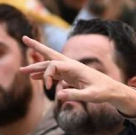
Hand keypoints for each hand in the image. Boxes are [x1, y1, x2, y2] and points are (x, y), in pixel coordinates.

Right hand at [19, 36, 135, 115]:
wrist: (113, 91)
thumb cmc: (103, 92)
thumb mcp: (91, 96)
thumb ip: (75, 95)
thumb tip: (58, 96)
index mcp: (75, 67)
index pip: (53, 65)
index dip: (47, 75)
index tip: (49, 88)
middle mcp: (71, 65)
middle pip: (51, 54)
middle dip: (37, 47)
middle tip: (23, 38)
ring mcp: (70, 70)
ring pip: (50, 65)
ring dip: (37, 67)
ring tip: (22, 70)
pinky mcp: (71, 76)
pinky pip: (54, 73)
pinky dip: (44, 75)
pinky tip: (35, 78)